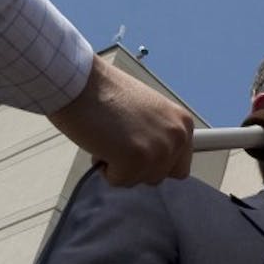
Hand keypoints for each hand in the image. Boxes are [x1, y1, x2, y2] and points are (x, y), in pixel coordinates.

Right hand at [48, 56, 194, 186]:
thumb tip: (158, 162)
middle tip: (118, 138)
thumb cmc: (106, 93)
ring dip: (120, 167)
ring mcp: (159, 149)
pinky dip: (105, 169)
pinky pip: (119, 181)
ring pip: (139, 180)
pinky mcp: (136, 159)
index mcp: (183, 123)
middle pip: (159, 176)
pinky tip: (101, 143)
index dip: (154, 162)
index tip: (137, 148)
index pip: (179, 167)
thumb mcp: (149, 112)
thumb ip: (160, 136)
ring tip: (109, 138)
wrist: (80, 81)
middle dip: (136, 166)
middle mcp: (178, 137)